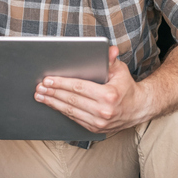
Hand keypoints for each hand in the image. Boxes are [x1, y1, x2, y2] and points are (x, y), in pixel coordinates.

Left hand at [34, 46, 151, 134]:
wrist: (138, 109)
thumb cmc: (126, 87)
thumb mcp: (120, 70)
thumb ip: (111, 60)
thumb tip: (110, 49)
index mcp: (109, 95)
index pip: (79, 88)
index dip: (62, 83)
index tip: (48, 80)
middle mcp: (104, 111)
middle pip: (72, 100)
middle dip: (53, 93)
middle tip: (39, 88)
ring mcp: (99, 122)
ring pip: (70, 111)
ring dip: (53, 103)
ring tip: (41, 96)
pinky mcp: (95, 128)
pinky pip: (74, 118)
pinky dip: (62, 111)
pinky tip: (53, 104)